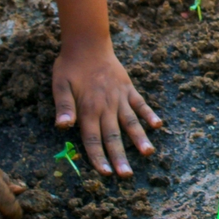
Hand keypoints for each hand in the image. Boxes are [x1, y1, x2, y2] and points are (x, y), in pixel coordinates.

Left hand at [52, 44, 161, 176]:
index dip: (98, 157)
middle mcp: (106, 106)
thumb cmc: (69, 65)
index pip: (93, 138)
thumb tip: (63, 127)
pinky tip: (158, 125)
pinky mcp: (128, 88)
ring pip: (130, 122)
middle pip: (113, 136)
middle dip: (119, 157)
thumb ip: (64, 106)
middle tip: (126, 175)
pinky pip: (140, 103)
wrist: (88, 43)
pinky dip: (149, 114)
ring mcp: (119, 97)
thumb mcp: (60, 85)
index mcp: (88, 109)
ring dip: (139, 139)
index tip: (105, 174)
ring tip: (148, 153)